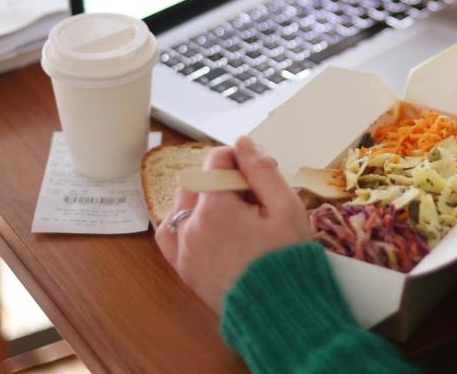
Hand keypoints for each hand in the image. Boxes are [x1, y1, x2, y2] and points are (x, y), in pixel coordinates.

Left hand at [155, 137, 310, 315]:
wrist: (281, 312)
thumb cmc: (287, 260)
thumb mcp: (286, 207)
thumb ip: (261, 170)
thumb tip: (242, 143)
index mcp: (214, 208)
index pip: (215, 159)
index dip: (240, 160)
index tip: (261, 173)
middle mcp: (190, 226)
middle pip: (198, 179)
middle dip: (223, 178)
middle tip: (254, 196)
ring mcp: (183, 249)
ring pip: (181, 203)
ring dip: (203, 197)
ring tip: (234, 212)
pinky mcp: (184, 268)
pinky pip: (169, 234)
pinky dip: (182, 222)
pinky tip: (205, 224)